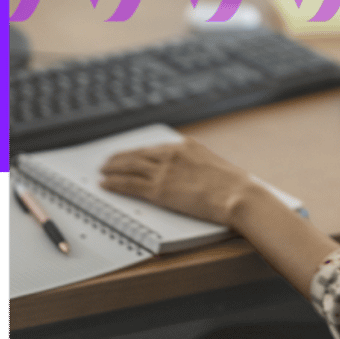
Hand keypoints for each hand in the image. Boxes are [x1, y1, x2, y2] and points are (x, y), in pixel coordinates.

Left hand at [100, 137, 249, 225]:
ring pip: (130, 166)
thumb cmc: (232, 186)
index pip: (155, 148)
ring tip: (103, 171)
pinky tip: (105, 184)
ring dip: (113, 168)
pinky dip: (115, 183)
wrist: (236, 194)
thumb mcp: (214, 166)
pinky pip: (129, 184)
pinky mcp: (159, 189)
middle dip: (121, 157)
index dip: (139, 152)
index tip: (131, 154)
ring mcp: (165, 171)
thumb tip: (191, 176)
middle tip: (109, 161)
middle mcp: (173, 153)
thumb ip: (197, 167)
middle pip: (139, 154)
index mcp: (187, 146)